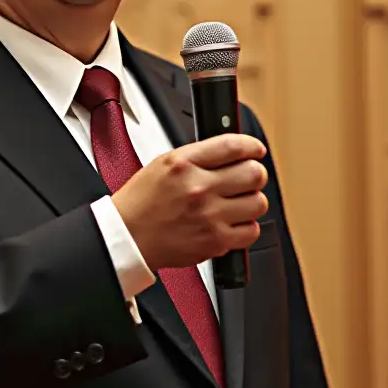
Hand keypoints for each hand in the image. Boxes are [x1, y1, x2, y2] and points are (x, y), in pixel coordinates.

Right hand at [111, 134, 268, 269]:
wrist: (128, 237)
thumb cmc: (142, 202)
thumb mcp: (163, 163)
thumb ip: (199, 156)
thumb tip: (232, 152)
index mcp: (184, 164)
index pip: (233, 146)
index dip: (252, 146)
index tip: (255, 150)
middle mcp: (198, 188)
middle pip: (254, 173)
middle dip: (255, 174)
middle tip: (247, 178)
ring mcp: (209, 216)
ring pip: (258, 203)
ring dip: (252, 201)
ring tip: (238, 203)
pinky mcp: (215, 241)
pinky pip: (251, 231)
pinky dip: (246, 227)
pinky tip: (232, 223)